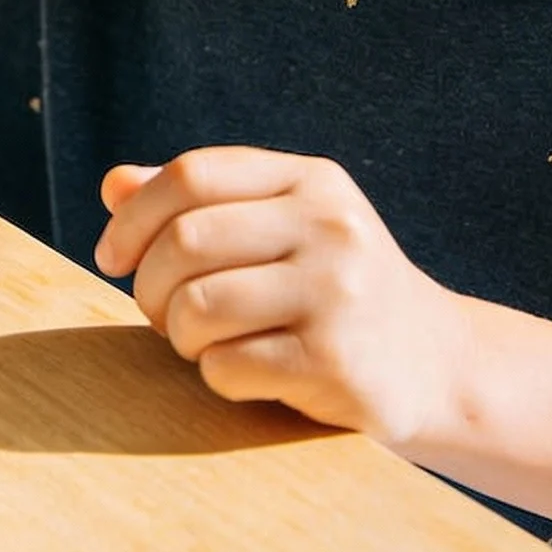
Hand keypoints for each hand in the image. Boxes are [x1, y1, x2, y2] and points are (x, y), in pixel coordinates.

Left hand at [94, 148, 474, 445]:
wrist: (440, 367)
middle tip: (164, 316)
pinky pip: (225, 366)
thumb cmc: (336, 293)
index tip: (111, 258)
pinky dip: (216, 376)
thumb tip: (113, 185)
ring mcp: (337, 293)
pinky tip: (248, 374)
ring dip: (179, 336)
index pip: (192, 175)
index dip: (133, 217)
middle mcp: (330, 226)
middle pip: (184, 241)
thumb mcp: (284, 230)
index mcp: (313, 181)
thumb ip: (202, 205)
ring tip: (205, 344)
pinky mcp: (335, 361)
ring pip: (196, 306)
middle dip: (151, 286)